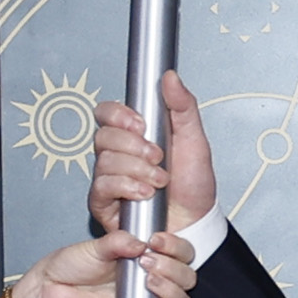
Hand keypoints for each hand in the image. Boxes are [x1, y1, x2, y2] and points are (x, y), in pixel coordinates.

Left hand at [0, 225, 194, 297]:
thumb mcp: (94, 248)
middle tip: (148, 260)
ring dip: (172, 289)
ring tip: (148, 279)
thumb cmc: (72, 268)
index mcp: (146, 255)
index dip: (175, 246)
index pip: (179, 251)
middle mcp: (152, 277)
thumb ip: (116, 242)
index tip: (157, 240)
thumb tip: (138, 242)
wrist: (53, 293)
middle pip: (187, 275)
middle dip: (173, 266)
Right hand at [87, 73, 220, 242]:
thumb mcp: (195, 140)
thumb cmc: (193, 184)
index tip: (140, 124)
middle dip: (134, 147)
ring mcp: (109, 178)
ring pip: (104, 161)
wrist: (195, 221)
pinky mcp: (104, 202)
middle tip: (158, 156)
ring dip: (137, 170)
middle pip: (103, 135)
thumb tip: (170, 77)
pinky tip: (144, 193)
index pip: (107, 113)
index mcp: (134, 135)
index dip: (118, 115)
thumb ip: (183, 106)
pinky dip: (126, 186)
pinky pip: (102, 186)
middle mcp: (118, 154)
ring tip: (159, 181)